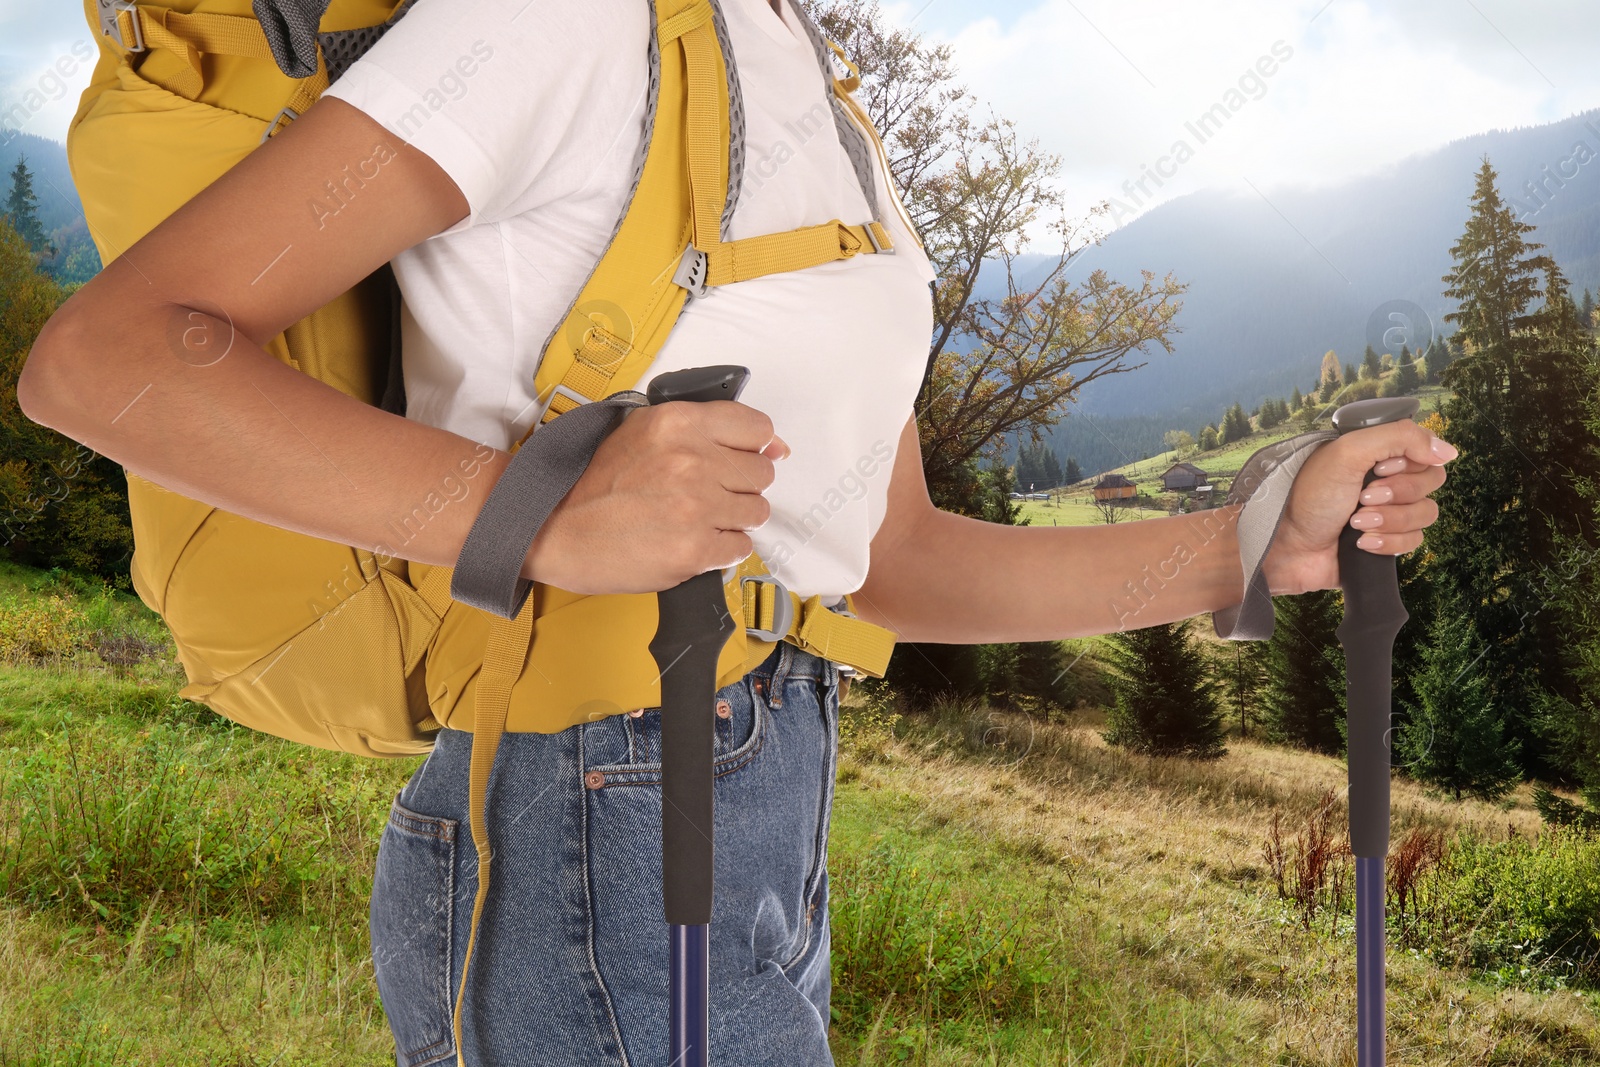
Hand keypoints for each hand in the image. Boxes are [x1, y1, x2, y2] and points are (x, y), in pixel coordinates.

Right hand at [523, 399, 788, 594]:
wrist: (552, 528)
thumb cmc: (591, 482)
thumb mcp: (641, 430)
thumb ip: (702, 430)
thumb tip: (772, 446)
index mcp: (679, 423)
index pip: (758, 428)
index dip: (752, 447)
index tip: (741, 458)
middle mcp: (692, 460)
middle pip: (761, 472)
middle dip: (740, 485)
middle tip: (704, 493)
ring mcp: (696, 507)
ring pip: (756, 511)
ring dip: (732, 517)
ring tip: (694, 518)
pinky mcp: (695, 549)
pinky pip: (739, 547)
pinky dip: (721, 548)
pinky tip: (690, 540)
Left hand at [1261, 419, 1454, 594]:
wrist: (1284, 546)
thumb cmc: (1307, 497)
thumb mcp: (1348, 452)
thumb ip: (1400, 438)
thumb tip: (1448, 451)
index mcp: (1378, 454)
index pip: (1425, 452)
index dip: (1408, 464)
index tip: (1378, 469)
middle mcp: (1386, 480)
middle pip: (1431, 483)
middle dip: (1397, 494)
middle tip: (1362, 498)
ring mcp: (1388, 513)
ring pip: (1426, 514)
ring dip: (1390, 520)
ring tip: (1356, 523)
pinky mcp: (1386, 543)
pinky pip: (1415, 542)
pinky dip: (1389, 543)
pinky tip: (1362, 543)